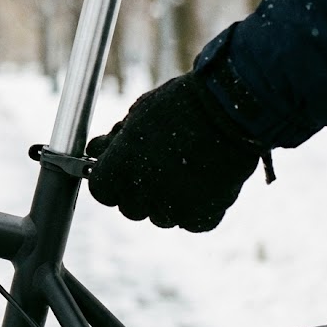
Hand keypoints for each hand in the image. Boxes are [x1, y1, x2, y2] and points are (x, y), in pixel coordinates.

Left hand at [86, 72, 268, 231]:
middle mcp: (143, 191)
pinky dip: (194, 208)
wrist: (231, 108)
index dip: (107, 181)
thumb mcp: (138, 114)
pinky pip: (190, 222)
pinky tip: (201, 184)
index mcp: (121, 166)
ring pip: (159, 217)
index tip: (116, 173)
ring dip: (164, 202)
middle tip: (153, 169)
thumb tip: (95, 151)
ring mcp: (173, 207)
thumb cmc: (181, 104)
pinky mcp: (204, 216)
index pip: (100, 190)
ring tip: (182, 173)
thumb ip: (115, 140)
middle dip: (136, 191)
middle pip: (128, 207)